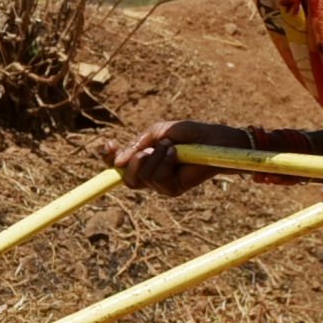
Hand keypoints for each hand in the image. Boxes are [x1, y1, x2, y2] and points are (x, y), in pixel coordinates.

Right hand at [105, 118, 248, 196]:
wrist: (214, 140)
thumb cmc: (190, 134)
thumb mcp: (159, 132)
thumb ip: (137, 144)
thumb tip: (117, 163)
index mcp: (145, 160)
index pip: (119, 166)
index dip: (108, 158)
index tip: (108, 144)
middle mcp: (151, 175)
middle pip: (126, 178)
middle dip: (134, 161)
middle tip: (149, 148)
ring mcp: (161, 185)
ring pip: (142, 178)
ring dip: (155, 157)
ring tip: (171, 146)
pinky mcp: (172, 190)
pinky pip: (157, 178)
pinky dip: (164, 162)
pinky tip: (176, 154)